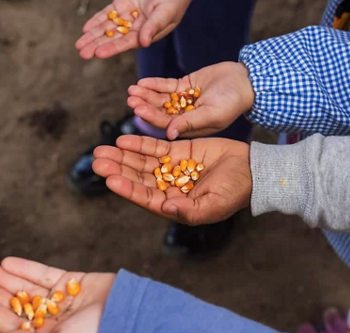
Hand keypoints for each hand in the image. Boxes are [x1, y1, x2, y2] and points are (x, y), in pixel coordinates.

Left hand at [0, 258, 115, 332]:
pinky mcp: (76, 284)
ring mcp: (64, 303)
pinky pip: (47, 275)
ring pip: (29, 288)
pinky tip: (9, 263)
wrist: (129, 315)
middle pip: (18, 305)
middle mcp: (53, 323)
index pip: (11, 326)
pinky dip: (27, 269)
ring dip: (7, 277)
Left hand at [76, 0, 192, 59]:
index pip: (126, 43)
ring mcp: (127, 17)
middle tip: (82, 53)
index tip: (98, 53)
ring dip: (93, 36)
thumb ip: (154, 26)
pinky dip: (96, 21)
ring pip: (107, 28)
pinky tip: (86, 29)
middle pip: (113, 39)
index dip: (112, 48)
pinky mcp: (121, 5)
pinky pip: (106, 15)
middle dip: (97, 45)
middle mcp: (135, 29)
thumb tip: (143, 43)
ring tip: (78, 45)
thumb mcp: (167, 10)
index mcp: (147, 34)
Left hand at [92, 135, 251, 224]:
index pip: (145, 197)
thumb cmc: (235, 193)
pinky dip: (139, 143)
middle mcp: (169, 188)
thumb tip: (165, 208)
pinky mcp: (178, 151)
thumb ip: (189, 210)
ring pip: (141, 162)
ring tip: (102, 149)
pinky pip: (154, 148)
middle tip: (97, 160)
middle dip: (117, 168)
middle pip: (137, 178)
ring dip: (122, 155)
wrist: (252, 170)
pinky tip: (123, 139)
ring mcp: (172, 168)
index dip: (127, 188)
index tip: (111, 179)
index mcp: (174, 205)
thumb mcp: (214, 206)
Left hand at [127, 62, 254, 139]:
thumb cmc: (234, 101)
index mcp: (191, 129)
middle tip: (131, 99)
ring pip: (161, 99)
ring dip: (146, 94)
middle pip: (160, 112)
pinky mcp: (185, 86)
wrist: (247, 80)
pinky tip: (142, 82)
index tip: (138, 110)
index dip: (151, 119)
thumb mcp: (212, 114)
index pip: (166, 125)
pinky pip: (167, 86)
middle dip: (145, 106)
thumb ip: (190, 123)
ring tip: (132, 89)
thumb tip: (169, 134)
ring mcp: (183, 101)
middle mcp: (185, 117)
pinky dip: (155, 84)